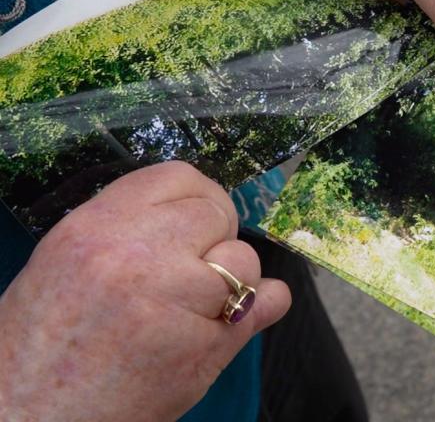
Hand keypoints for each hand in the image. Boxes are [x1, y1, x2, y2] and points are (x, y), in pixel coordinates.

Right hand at [0, 162, 290, 420]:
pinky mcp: (207, 346)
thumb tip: (189, 213)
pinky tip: (234, 317)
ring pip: (244, 260)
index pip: (178, 177)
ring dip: (232, 278)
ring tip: (196, 305)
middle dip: (216, 236)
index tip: (199, 216)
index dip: (197, 196)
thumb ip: (126, 229)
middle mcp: (138, 257)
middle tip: (196, 266)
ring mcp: (177, 300)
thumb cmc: (39, 346)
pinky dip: (261, 307)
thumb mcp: (64, 262)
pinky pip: (266, 302)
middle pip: (217, 213)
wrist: (28, 418)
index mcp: (95, 229)